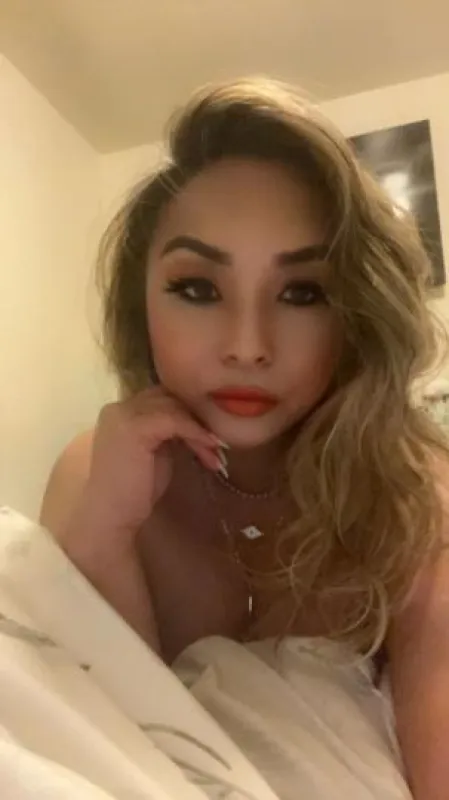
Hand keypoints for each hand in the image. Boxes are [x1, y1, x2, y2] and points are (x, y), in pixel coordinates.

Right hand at [69, 387, 222, 552]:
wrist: (110, 516)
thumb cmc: (133, 492)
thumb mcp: (156, 452)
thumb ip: (168, 433)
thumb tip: (197, 421)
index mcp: (121, 412)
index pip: (162, 398)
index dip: (188, 413)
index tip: (210, 435)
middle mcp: (119, 407)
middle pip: (169, 398)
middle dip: (196, 419)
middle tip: (217, 444)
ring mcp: (124, 415)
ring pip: (174, 408)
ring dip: (199, 429)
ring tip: (215, 451)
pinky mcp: (134, 427)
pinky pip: (175, 420)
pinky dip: (195, 432)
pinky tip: (209, 447)